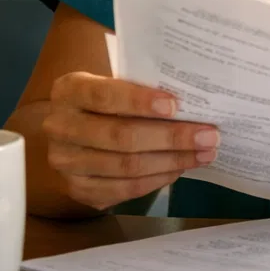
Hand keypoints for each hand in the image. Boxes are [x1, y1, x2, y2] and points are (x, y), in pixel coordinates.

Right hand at [43, 72, 218, 210]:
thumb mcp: (117, 81)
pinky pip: (124, 189)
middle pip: (120, 137)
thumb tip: (193, 96)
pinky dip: (157, 180)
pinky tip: (180, 169)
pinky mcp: (78, 189)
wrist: (75, 130)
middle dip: (171, 137)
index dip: (139, 101)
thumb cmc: (109, 99)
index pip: (104, 96)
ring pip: (125, 167)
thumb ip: (144, 84)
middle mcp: (60, 126)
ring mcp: (66, 162)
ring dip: (171, 162)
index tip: (176, 106)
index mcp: (69, 90)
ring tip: (204, 154)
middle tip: (209, 136)